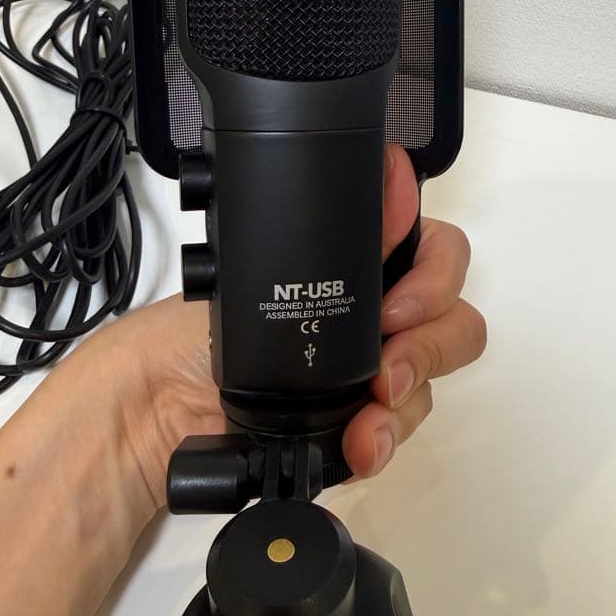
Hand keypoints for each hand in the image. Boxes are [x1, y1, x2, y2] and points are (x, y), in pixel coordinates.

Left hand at [100, 145, 485, 506]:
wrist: (162, 404)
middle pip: (453, 316)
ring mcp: (375, 373)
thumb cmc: (198, 326)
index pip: (438, 251)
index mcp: (361, 264)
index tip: (398, 298)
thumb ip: (338, 226)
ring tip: (370, 409)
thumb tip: (394, 173)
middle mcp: (379, 315)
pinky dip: (385, 437)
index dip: (436, 271)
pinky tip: (360, 442)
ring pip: (433, 380)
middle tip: (388, 359)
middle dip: (432, 339)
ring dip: (409, 391)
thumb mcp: (261, 264)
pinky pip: (401, 430)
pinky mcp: (364, 424)